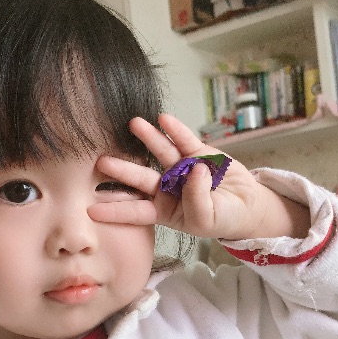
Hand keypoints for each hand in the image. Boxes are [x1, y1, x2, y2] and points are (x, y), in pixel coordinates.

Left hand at [88, 113, 268, 240]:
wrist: (247, 206)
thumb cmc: (222, 218)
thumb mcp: (207, 219)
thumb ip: (197, 199)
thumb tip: (193, 170)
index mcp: (163, 210)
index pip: (135, 211)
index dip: (115, 211)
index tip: (90, 211)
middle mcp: (166, 188)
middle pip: (141, 179)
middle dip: (122, 170)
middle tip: (101, 162)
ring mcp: (180, 168)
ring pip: (160, 152)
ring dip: (147, 138)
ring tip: (134, 123)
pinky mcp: (197, 152)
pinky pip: (184, 140)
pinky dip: (175, 130)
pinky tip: (163, 119)